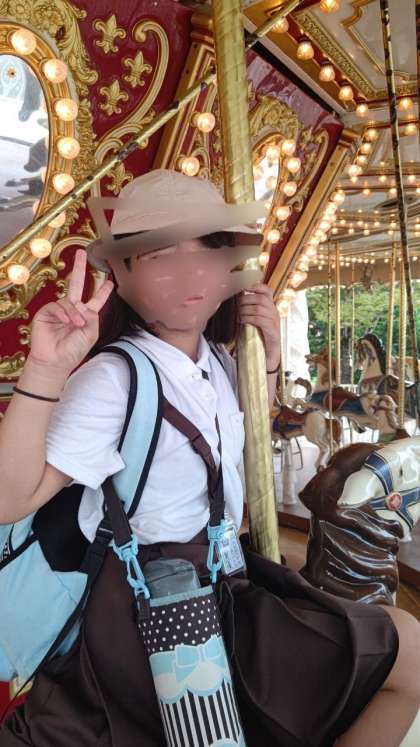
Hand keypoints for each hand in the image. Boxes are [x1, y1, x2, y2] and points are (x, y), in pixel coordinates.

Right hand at [29, 249, 113, 374]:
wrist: (56, 361)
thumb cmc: (74, 351)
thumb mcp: (91, 334)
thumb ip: (92, 317)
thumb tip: (82, 305)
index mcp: (86, 315)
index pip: (96, 300)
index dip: (103, 291)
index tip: (110, 282)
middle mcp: (72, 309)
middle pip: (76, 284)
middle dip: (79, 268)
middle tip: (82, 253)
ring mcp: (59, 310)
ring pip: (69, 301)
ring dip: (74, 313)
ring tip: (76, 325)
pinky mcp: (46, 313)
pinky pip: (56, 306)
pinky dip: (63, 313)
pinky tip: (65, 322)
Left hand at [238, 283, 279, 367]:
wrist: (267, 357)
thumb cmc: (257, 338)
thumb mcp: (252, 321)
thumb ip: (246, 310)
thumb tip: (232, 301)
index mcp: (270, 308)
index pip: (266, 290)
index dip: (255, 286)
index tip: (243, 287)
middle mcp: (274, 312)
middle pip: (260, 298)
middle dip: (246, 300)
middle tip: (236, 305)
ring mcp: (275, 322)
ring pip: (259, 308)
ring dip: (245, 310)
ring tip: (237, 315)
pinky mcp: (273, 332)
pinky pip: (260, 320)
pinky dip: (249, 318)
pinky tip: (242, 321)